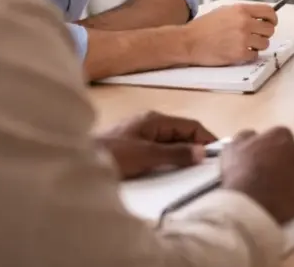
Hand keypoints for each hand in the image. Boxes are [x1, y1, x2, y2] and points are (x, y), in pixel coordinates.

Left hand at [96, 111, 216, 179]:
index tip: (217, 155)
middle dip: (194, 149)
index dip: (205, 139)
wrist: (76, 161)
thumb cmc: (112, 154)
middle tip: (205, 169)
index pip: (190, 125)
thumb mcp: (147, 155)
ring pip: (170, 144)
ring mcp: (141, 136)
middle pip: (181, 135)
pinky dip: (167, 161)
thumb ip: (175, 154)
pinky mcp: (133, 149)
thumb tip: (201, 152)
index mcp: (155, 120)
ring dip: (180, 157)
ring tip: (190, 173)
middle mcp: (150, 124)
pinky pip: (158, 153)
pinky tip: (169, 174)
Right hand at [184, 3, 277, 65]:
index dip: (272, 19)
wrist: (189, 41)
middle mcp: (244, 22)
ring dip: (257, 45)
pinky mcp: (240, 53)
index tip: (271, 23)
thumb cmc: (203, 27)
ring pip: (265, 43)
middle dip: (265, 33)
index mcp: (241, 10)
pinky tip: (238, 51)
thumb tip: (259, 17)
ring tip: (244, 44)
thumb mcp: (224, 11)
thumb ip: (243, 13)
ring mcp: (243, 38)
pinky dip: (249, 55)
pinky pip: (255, 55)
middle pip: (270, 29)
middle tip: (256, 36)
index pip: (269, 12)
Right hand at [220, 127, 293, 223]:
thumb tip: (253, 135)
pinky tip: (281, 199)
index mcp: (280, 135)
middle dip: (286, 158)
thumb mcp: (232, 148)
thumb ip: (245, 137)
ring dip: (291, 176)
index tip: (263, 155)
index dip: (271, 146)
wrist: (250, 204)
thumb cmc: (239, 172)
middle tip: (270, 171)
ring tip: (275, 188)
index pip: (281, 135)